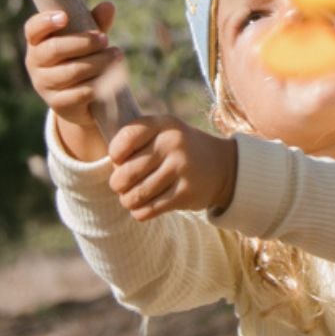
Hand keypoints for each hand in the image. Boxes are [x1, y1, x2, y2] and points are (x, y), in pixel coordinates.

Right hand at [23, 0, 122, 158]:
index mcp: (37, 42)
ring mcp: (44, 85)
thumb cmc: (80, 58)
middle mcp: (35, 63)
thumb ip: (95, 22)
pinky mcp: (57, 104)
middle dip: (83, 42)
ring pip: (71, 72)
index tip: (64, 17)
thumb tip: (108, 6)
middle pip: (55, 49)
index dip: (45, 22)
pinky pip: (80, 92)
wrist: (79, 100)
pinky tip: (112, 78)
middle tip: (105, 39)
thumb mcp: (86, 38)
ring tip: (116, 55)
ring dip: (97, 62)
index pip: (33, 29)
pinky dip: (98, 83)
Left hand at [106, 116, 237, 221]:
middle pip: (126, 173)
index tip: (119, 160)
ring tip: (131, 197)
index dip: (115, 154)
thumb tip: (113, 170)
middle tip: (121, 185)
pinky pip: (148, 210)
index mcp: (163, 124)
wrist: (221, 166)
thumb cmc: (177, 149)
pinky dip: (140, 211)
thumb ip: (134, 142)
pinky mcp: (186, 194)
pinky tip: (144, 206)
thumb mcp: (161, 132)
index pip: (125, 138)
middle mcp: (173, 143)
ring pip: (135, 195)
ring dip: (128, 200)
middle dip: (118, 184)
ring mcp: (181, 168)